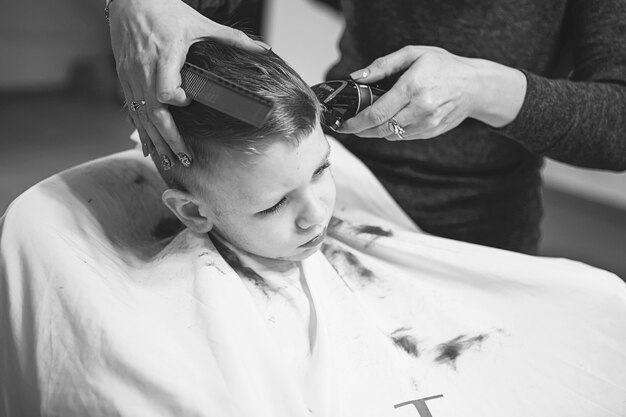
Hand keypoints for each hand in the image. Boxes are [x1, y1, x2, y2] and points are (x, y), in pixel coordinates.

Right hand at [108, 0, 266, 166]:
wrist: (130, 0)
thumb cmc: (164, 9)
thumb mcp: (200, 23)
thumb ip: (232, 38)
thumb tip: (264, 49)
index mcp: (163, 56)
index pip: (165, 91)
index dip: (178, 101)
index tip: (191, 100)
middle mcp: (143, 70)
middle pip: (153, 114)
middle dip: (169, 139)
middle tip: (185, 159)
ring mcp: (130, 77)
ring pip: (141, 117)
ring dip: (155, 142)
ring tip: (170, 162)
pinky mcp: (124, 79)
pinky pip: (131, 111)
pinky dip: (141, 131)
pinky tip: (150, 148)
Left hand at [337, 46, 525, 140]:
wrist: (475, 86)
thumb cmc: (443, 66)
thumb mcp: (413, 54)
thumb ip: (382, 65)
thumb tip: (356, 77)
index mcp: (413, 87)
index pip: (376, 113)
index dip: (355, 123)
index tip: (343, 124)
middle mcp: (420, 109)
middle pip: (380, 129)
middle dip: (360, 130)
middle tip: (349, 126)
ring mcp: (427, 123)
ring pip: (391, 135)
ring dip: (376, 131)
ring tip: (368, 121)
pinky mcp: (431, 132)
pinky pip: (404, 136)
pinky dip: (392, 131)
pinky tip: (390, 120)